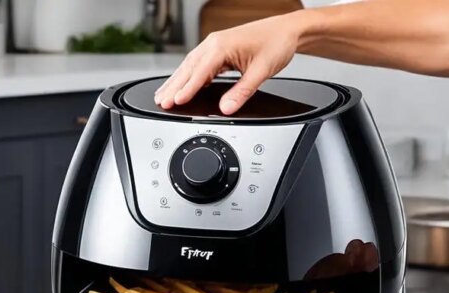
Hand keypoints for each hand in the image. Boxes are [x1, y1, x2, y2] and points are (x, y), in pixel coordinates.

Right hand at [153, 14, 302, 114]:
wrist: (288, 29)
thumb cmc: (277, 43)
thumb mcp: (262, 71)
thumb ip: (242, 91)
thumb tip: (227, 107)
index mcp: (222, 46)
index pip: (199, 72)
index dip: (187, 88)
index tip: (175, 101)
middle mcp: (214, 43)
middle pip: (188, 68)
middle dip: (173, 86)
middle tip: (161, 102)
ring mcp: (214, 44)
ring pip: (189, 65)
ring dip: (176, 81)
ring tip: (163, 95)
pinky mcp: (218, 48)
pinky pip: (197, 63)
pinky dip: (186, 75)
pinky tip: (180, 84)